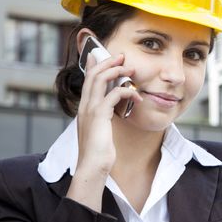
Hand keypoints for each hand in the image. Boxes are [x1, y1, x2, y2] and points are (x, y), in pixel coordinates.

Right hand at [76, 53, 141, 173]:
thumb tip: (110, 113)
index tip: (99, 54)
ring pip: (100, 79)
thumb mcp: (100, 131)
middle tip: (122, 57)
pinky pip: (114, 94)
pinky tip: (137, 96)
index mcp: (84, 108)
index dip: (93, 65)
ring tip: (130, 69)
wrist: (92, 166)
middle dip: (108, 62)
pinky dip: (127, 91)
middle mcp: (84, 105)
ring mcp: (90, 109)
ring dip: (117, 71)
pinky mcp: (99, 115)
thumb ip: (102, 119)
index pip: (86, 80)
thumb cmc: (98, 152)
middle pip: (93, 74)